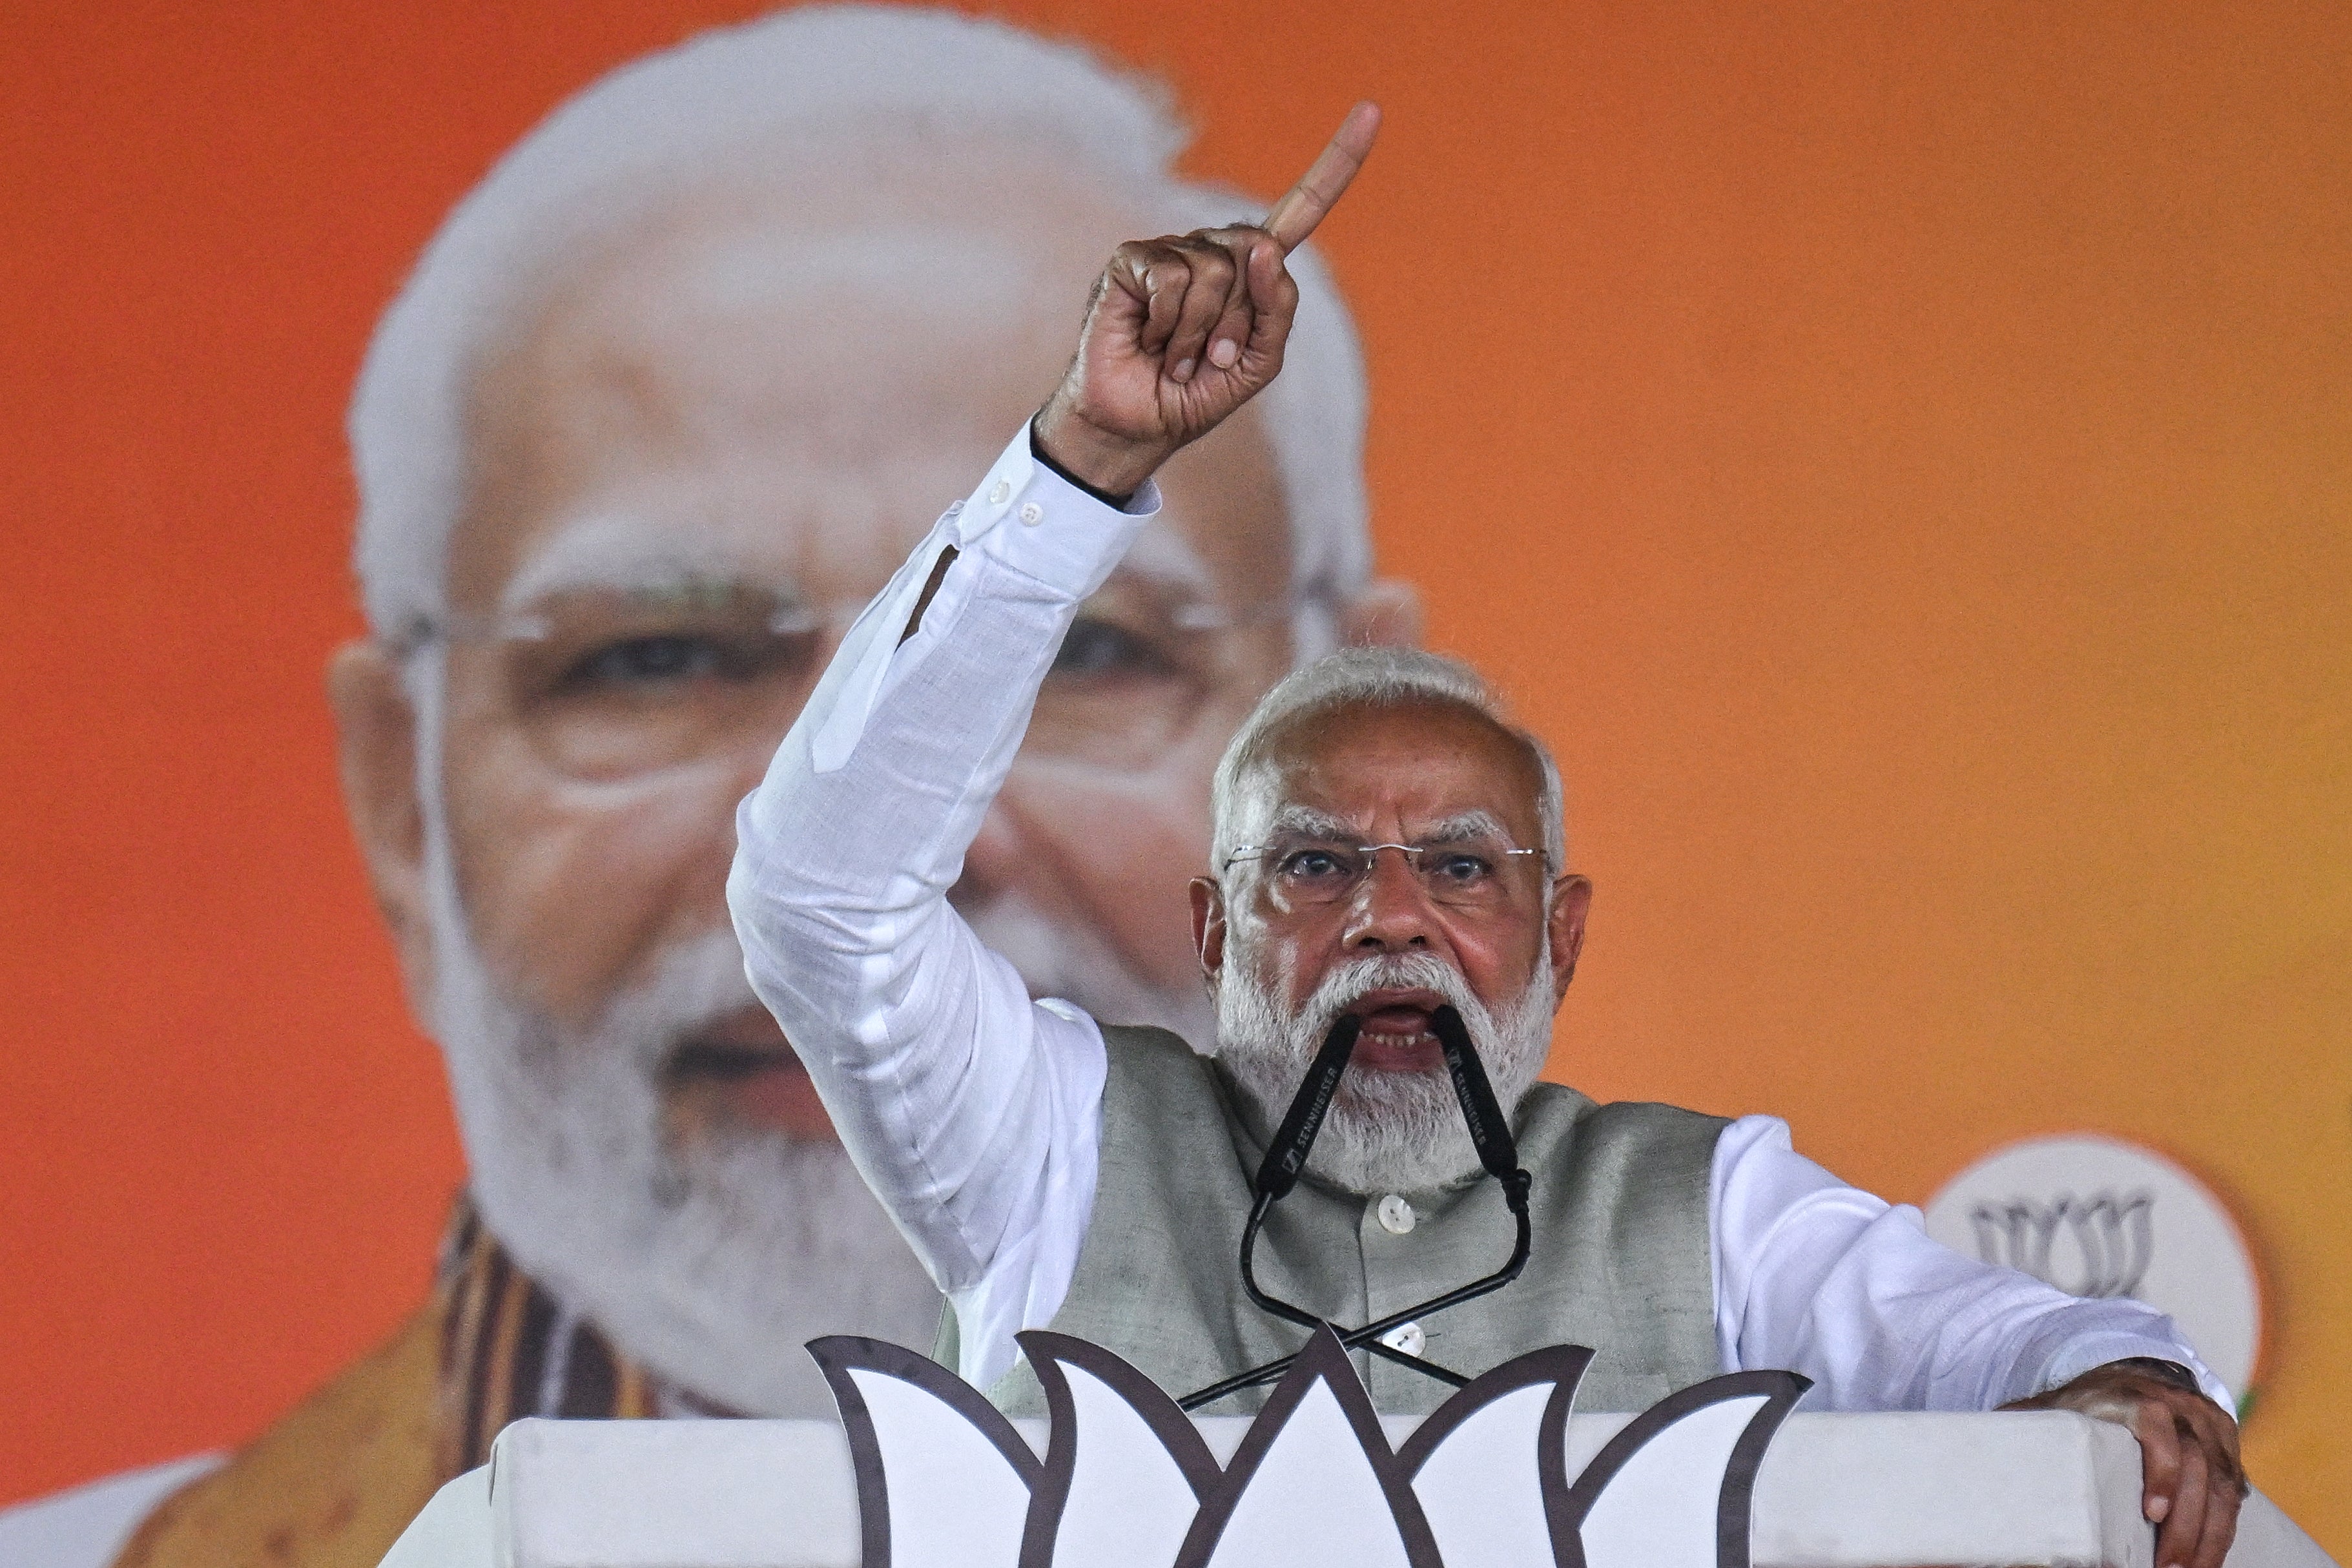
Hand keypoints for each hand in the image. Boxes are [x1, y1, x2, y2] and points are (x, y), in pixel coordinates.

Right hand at [1036, 100, 1380, 495]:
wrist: (1138, 425)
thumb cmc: (1196, 393)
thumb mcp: (1258, 363)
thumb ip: (1277, 310)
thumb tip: (1266, 249)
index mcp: (1252, 269)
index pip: (1301, 209)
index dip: (1337, 164)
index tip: (1372, 111)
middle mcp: (1213, 248)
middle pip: (1257, 251)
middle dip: (1239, 319)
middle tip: (1212, 358)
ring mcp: (1170, 250)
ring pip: (1216, 270)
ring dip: (1202, 332)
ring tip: (1178, 356)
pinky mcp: (1131, 261)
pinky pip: (1173, 279)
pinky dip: (1170, 325)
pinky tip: (1150, 341)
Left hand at [2005, 1362, 2245, 1567]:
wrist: (2133, 1376)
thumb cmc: (2084, 1402)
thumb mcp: (2053, 1408)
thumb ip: (2024, 1425)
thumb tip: (1975, 1449)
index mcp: (2135, 1396)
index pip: (2157, 1428)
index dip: (2160, 1471)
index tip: (2151, 1513)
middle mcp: (2179, 1407)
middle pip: (2196, 1467)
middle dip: (2186, 1524)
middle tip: (2167, 1567)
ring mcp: (2208, 1426)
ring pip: (2222, 1486)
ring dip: (2209, 1536)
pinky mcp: (2227, 1446)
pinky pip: (2233, 1492)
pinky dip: (2223, 1529)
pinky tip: (2207, 1558)